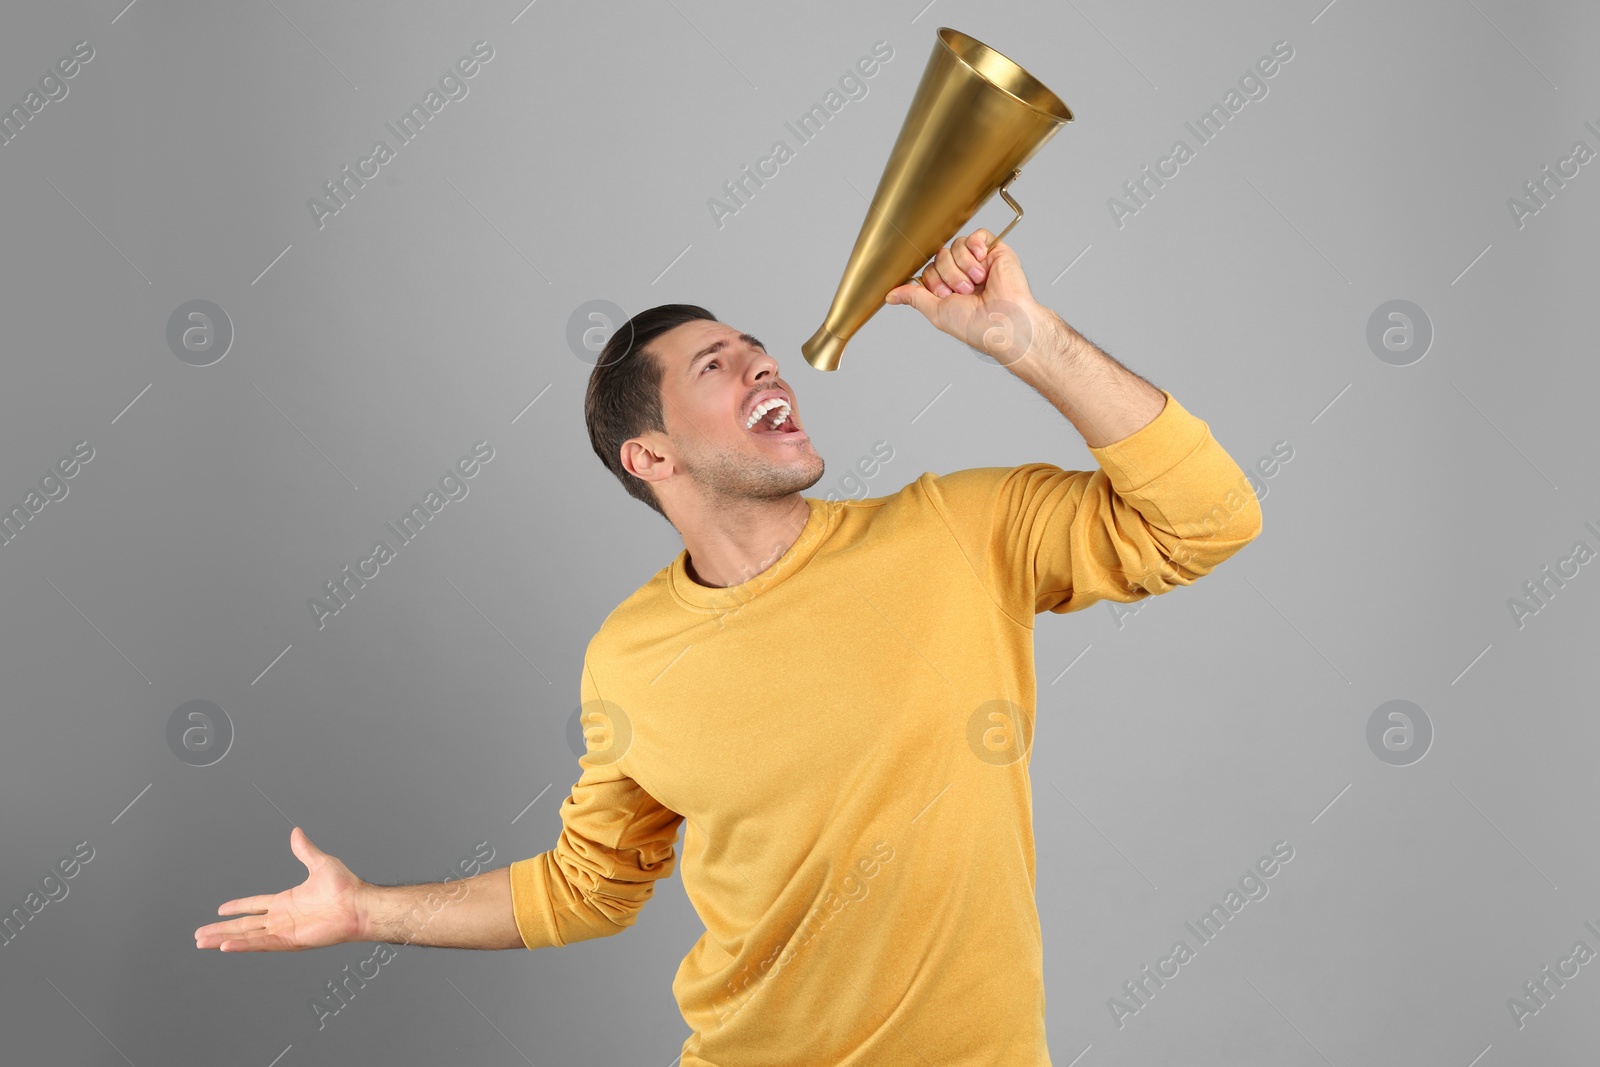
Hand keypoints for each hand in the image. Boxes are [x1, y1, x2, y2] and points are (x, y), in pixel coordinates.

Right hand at [195, 826, 366, 951]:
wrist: (359, 905)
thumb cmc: (345, 887)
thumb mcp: (320, 863)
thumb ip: (304, 850)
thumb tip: (296, 832)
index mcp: (287, 901)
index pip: (255, 905)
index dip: (237, 907)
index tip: (220, 910)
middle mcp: (282, 918)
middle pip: (244, 925)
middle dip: (221, 930)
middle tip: (199, 935)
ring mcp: (285, 931)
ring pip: (246, 937)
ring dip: (224, 939)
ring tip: (202, 942)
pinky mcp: (290, 941)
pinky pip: (261, 944)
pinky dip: (243, 946)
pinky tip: (225, 947)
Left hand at [884, 228, 1058, 366]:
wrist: (1004, 321)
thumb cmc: (975, 324)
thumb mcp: (936, 312)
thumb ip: (914, 297)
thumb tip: (890, 296)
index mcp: (949, 288)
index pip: (928, 270)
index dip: (933, 280)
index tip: (946, 295)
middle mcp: (963, 273)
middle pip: (940, 256)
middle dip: (948, 275)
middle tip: (964, 291)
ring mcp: (979, 261)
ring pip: (956, 246)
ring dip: (962, 267)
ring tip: (977, 283)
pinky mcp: (995, 251)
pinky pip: (976, 236)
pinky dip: (976, 249)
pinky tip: (982, 265)